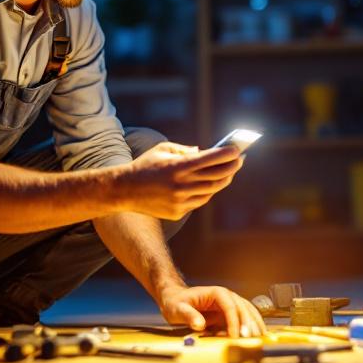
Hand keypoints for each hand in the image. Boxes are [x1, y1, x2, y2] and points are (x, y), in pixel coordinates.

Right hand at [116, 142, 243, 219]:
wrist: (124, 191)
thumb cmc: (145, 166)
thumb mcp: (162, 150)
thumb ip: (184, 150)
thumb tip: (203, 152)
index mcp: (178, 166)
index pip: (211, 159)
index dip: (227, 154)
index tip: (238, 150)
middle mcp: (181, 184)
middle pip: (216, 176)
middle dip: (231, 167)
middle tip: (239, 160)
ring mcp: (180, 200)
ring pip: (211, 191)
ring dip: (223, 181)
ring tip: (229, 173)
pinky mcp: (178, 212)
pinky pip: (199, 201)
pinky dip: (208, 192)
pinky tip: (212, 185)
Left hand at [159, 285, 266, 337]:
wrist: (176, 299)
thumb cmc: (176, 303)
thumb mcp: (178, 309)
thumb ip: (189, 316)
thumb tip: (200, 325)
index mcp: (217, 293)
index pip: (230, 306)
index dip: (234, 321)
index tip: (235, 336)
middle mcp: (227, 296)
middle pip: (242, 308)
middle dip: (248, 323)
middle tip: (250, 339)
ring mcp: (230, 304)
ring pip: (248, 312)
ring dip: (254, 324)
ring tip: (260, 337)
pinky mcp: (230, 314)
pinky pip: (244, 318)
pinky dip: (252, 326)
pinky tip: (257, 335)